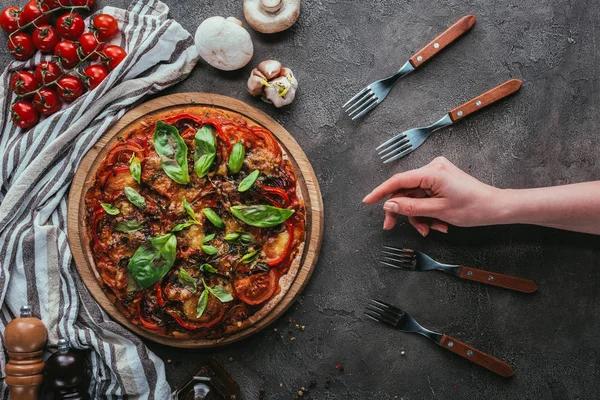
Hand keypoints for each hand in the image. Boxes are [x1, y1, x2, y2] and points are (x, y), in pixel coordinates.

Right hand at [363, 157, 501, 235]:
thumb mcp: (438, 211)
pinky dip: (427, 211)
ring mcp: (437, 173)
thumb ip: (410, 207)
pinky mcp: (441, 180)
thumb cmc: (473, 208)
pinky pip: (425, 196)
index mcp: (432, 172)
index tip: (367, 201)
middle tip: (391, 227)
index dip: (381, 191)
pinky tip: (436, 223)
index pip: (398, 180)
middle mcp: (433, 168)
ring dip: (418, 215)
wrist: (496, 207)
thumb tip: (389, 204)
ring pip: (415, 196)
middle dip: (402, 211)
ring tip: (430, 229)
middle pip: (405, 190)